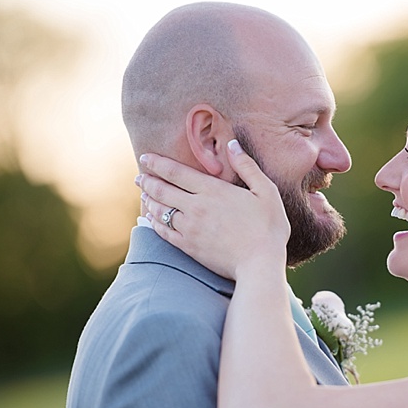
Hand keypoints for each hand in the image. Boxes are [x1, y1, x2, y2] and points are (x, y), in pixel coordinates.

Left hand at [137, 140, 289, 278]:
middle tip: (139, 177)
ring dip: (149, 200)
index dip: (157, 164)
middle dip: (148, 181)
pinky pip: (164, 232)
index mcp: (213, 190)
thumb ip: (247, 166)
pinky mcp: (189, 247)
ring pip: (160, 210)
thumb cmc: (268, 228)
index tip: (146, 158)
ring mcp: (190, 228)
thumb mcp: (266, 191)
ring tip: (144, 194)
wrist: (260, 264)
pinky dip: (154, 222)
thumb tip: (233, 143)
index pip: (176, 172)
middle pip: (162, 190)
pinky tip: (151, 219)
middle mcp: (196, 207)